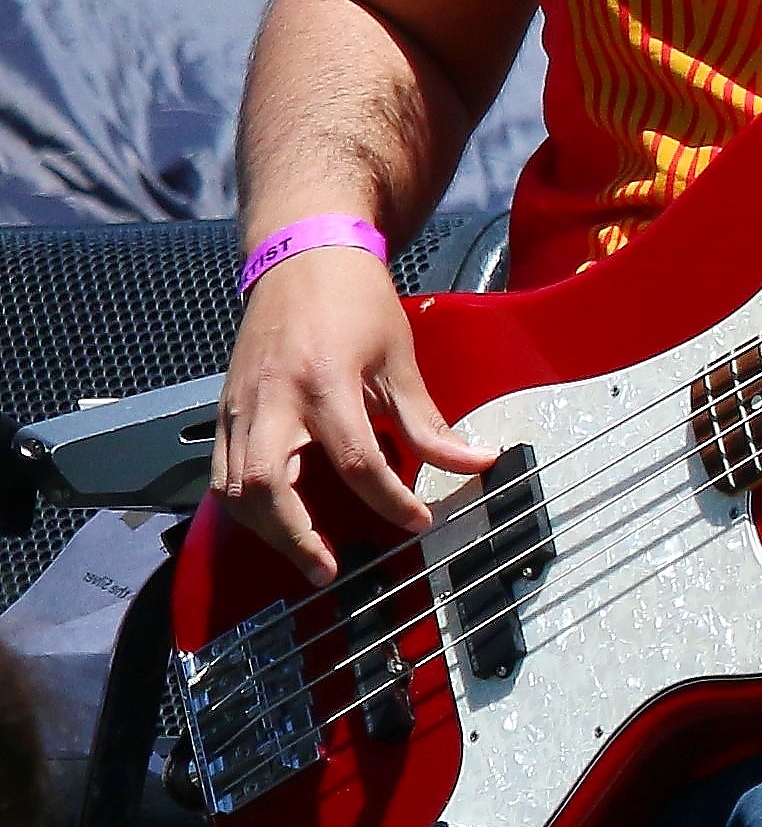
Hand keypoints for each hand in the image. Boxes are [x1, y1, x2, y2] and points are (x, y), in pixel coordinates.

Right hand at [216, 244, 498, 586]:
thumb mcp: (401, 358)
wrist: (300, 258)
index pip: (355, 459)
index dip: (389, 499)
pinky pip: (220, 473)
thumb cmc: (357, 303)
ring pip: (233, 487)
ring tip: (307, 555)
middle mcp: (272, 399)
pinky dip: (245, 506)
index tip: (416, 522)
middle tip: (330, 569)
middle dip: (295, 536)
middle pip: (266, 484)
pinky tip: (277, 523)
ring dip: (267, 530)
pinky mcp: (223, 410)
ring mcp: (239, 406)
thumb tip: (476, 462)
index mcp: (325, 382)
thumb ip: (430, 421)